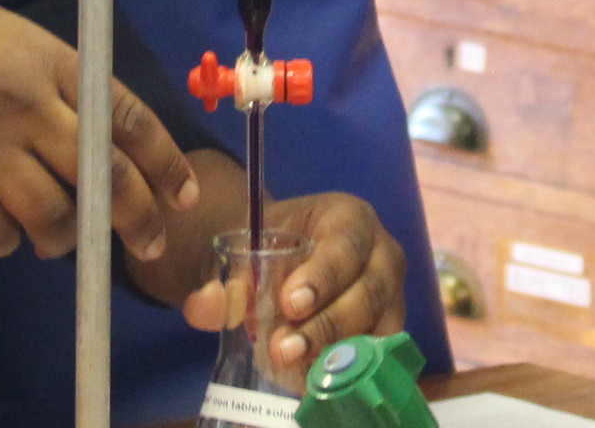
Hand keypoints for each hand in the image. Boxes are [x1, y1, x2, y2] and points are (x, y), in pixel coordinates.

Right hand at [0, 0, 200, 260]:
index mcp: (49, 60)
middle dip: (136, 220)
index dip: (164, 163)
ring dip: (61, 238)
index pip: (127, 117)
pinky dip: (3, 241)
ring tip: (51, 234)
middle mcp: (26, 105)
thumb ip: (52, 81)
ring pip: (54, 219)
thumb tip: (98, 137)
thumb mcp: (3, 36)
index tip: (184, 196)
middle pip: (104, 178)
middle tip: (146, 247)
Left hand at [163, 183, 409, 370]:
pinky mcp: (390, 327)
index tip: (290, 304)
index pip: (345, 244)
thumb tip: (202, 305)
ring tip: (294, 367)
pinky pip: (380, 353)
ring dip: (337, 351)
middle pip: (368, 291)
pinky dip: (350, 367)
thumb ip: (224, 280)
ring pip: (379, 326)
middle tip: (282, 348)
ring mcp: (392, 293)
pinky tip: (314, 377)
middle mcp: (382, 253)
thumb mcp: (243, 252)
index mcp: (349, 218)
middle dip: (326, 324)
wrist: (282, 258)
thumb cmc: (269, 247)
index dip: (322, 276)